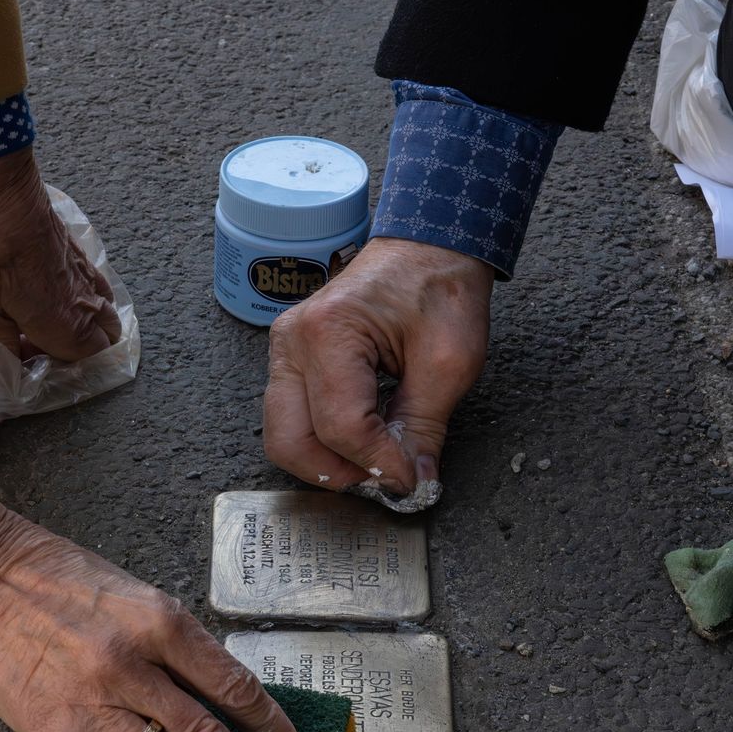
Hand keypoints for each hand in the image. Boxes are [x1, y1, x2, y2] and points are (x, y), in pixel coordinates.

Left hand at [0, 147, 120, 360]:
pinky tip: (55, 292)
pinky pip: (98, 286)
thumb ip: (1, 333)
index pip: (86, 357)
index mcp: (60, 319)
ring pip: (107, 310)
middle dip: (87, 348)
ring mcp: (85, 273)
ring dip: (89, 323)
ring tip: (53, 321)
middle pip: (108, 337)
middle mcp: (83, 299)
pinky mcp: (79, 252)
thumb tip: (14, 357)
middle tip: (46, 342)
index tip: (27, 355)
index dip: (60, 364)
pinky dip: (88, 298)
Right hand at [264, 237, 493, 494]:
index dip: (378, 463)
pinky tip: (362, 441)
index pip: (341, 426)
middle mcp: (293, 341)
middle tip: (385, 479)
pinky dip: (322, 443)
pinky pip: (291, 419)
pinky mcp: (290, 361)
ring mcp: (284, 351)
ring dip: (326, 463)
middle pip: (290, 441)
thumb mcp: (450, 362)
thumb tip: (413, 483)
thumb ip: (425, 429)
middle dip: (340, 473)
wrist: (428, 248)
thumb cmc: (441, 288)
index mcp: (330, 332)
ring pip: (282, 437)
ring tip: (374, 462)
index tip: (411, 480)